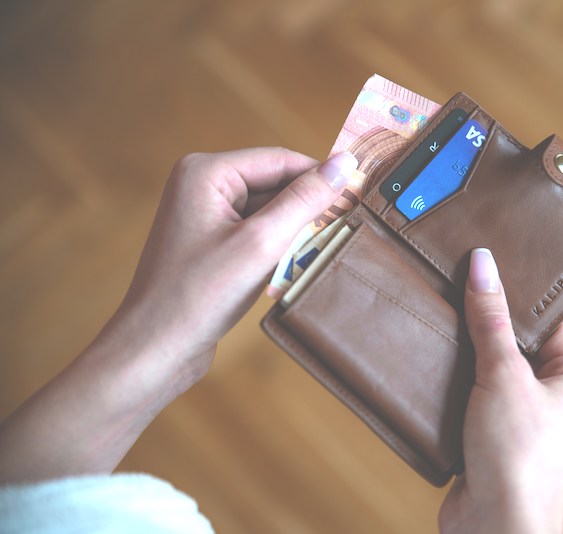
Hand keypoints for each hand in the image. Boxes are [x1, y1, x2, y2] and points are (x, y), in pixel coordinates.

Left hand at [0, 148, 356, 482]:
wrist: (155, 349)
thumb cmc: (199, 295)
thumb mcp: (261, 243)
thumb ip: (304, 200)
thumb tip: (345, 164)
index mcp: (206, 171)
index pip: (280, 160)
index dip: (321, 177)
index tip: (358, 196)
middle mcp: (201, 184)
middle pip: (274, 183)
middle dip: (305, 208)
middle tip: (339, 231)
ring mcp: (204, 213)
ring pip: (268, 210)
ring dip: (292, 231)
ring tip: (311, 255)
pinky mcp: (209, 241)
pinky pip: (255, 230)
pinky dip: (276, 247)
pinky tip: (287, 268)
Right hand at [439, 249, 562, 533]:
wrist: (495, 530)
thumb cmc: (516, 457)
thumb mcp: (504, 376)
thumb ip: (491, 320)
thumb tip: (483, 263)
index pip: (550, 324)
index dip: (521, 297)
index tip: (490, 270)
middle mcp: (553, 402)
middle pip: (516, 347)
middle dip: (485, 325)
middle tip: (455, 290)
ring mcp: (521, 424)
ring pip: (489, 375)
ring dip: (464, 357)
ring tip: (436, 321)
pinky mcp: (490, 443)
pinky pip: (470, 403)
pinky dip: (451, 388)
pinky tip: (428, 367)